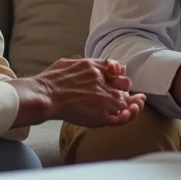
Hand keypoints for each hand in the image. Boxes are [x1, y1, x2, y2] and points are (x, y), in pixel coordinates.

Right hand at [13, 58, 145, 128]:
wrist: (44, 95)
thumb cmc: (50, 80)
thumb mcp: (69, 62)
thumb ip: (83, 64)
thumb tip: (89, 65)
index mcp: (95, 66)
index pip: (118, 68)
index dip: (119, 73)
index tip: (117, 77)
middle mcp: (102, 80)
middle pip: (125, 83)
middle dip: (125, 88)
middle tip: (125, 95)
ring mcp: (103, 97)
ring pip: (125, 100)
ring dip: (131, 103)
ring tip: (136, 105)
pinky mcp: (100, 114)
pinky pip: (120, 116)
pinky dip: (127, 116)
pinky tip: (131, 113)